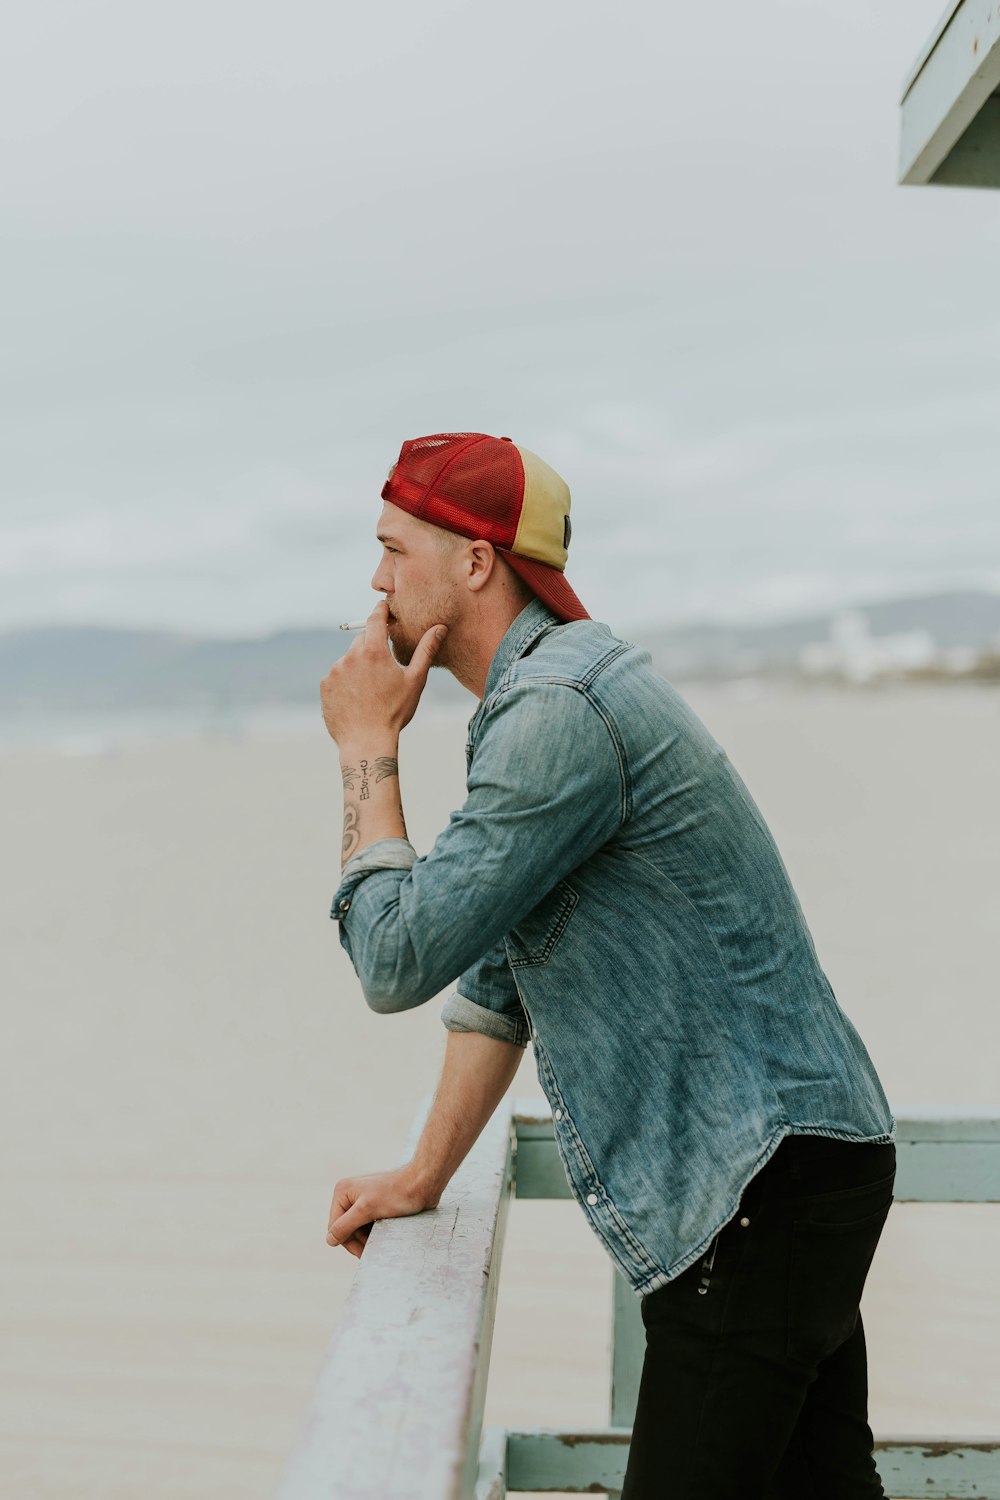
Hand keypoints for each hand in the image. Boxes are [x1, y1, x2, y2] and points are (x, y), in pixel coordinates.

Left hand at [320, 601, 447, 744]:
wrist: (366, 742)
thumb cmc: (394, 712)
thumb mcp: (415, 680)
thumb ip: (426, 650)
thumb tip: (439, 627)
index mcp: (374, 651)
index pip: (375, 619)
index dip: (380, 610)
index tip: (383, 606)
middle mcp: (350, 656)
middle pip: (362, 639)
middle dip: (373, 645)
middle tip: (384, 664)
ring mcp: (335, 671)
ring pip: (349, 658)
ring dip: (359, 665)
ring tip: (371, 689)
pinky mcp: (325, 685)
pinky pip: (337, 675)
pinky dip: (346, 680)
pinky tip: (357, 697)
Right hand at [326, 1165, 438, 1257]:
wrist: (422, 1184)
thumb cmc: (396, 1194)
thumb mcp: (366, 1210)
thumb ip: (345, 1225)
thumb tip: (329, 1240)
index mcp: (342, 1192)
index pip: (334, 1227)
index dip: (347, 1241)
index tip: (364, 1252)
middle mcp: (349, 1194)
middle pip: (345, 1229)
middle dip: (357, 1241)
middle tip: (372, 1251)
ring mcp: (362, 1200)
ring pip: (356, 1229)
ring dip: (366, 1238)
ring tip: (380, 1242)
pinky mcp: (374, 1205)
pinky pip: (367, 1225)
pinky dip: (373, 1233)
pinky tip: (384, 1234)